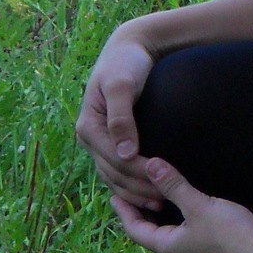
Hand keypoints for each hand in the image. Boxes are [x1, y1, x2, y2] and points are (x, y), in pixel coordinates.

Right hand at [75, 25, 163, 209]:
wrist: (128, 48)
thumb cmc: (126, 64)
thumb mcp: (122, 86)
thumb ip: (122, 118)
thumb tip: (124, 153)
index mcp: (88, 126)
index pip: (114, 160)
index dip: (137, 174)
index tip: (161, 185)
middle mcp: (88, 137)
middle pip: (113, 173)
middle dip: (137, 188)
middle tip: (164, 200)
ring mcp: (96, 141)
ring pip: (112, 177)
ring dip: (133, 193)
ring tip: (159, 204)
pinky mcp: (107, 141)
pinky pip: (115, 171)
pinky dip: (130, 185)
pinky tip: (148, 194)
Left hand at [111, 159, 252, 252]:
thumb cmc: (229, 234)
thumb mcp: (199, 206)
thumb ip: (174, 185)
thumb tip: (150, 163)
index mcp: (167, 245)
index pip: (135, 228)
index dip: (123, 210)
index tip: (113, 195)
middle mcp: (176, 252)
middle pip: (148, 231)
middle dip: (137, 212)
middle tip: (128, 192)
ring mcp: (193, 252)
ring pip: (165, 231)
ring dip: (156, 214)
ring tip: (150, 196)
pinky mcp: (208, 248)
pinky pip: (181, 230)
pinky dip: (173, 217)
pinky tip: (180, 206)